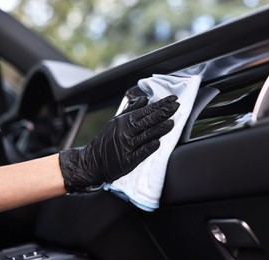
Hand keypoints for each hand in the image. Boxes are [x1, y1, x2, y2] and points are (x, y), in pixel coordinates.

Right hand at [59, 95, 178, 192]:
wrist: (92, 161)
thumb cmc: (106, 140)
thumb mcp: (116, 122)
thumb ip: (131, 110)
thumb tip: (144, 99)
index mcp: (124, 121)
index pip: (146, 110)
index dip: (160, 104)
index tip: (173, 99)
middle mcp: (126, 131)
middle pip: (148, 121)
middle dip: (163, 113)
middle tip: (176, 106)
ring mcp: (127, 146)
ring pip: (146, 135)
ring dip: (159, 129)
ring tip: (171, 123)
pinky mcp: (128, 160)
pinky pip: (140, 152)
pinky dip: (149, 147)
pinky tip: (157, 143)